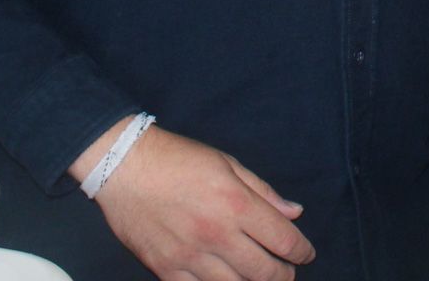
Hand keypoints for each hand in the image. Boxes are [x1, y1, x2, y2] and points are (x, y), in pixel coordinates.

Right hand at [89, 124, 313, 279]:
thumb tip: (295, 213)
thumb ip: (263, 192)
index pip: (283, 240)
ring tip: (257, 277)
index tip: (305, 255)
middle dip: (283, 275)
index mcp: (236, 204)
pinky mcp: (165, 269)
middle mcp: (216, 234)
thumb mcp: (227, 163)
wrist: (123, 166)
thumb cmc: (178, 159)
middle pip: (264, 272)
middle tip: (286, 272)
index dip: (301, 252)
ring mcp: (189, 256)